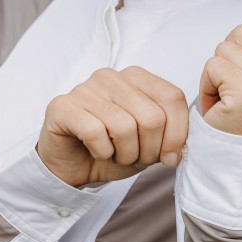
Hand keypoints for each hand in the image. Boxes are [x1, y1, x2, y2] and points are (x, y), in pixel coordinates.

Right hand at [37, 67, 188, 186]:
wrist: (73, 165)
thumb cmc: (114, 149)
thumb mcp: (150, 143)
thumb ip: (170, 135)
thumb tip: (179, 148)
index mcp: (136, 76)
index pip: (173, 97)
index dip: (177, 134)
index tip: (169, 157)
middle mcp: (111, 76)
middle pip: (152, 116)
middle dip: (149, 149)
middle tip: (136, 157)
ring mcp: (84, 88)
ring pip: (125, 127)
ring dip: (126, 154)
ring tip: (116, 155)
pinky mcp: (62, 106)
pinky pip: (95, 132)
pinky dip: (101, 152)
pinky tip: (96, 151)